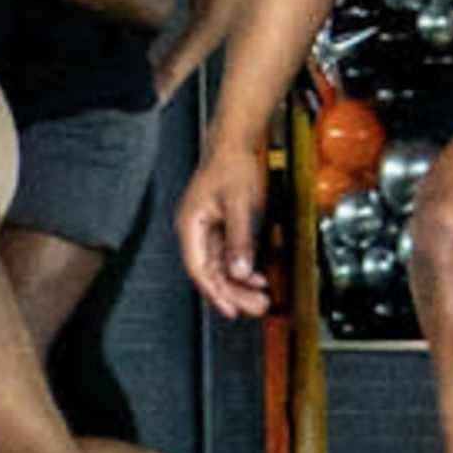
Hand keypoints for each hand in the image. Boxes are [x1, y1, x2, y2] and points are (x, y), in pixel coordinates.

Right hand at [178, 137, 268, 321]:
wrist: (236, 143)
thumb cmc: (231, 165)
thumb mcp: (238, 204)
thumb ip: (239, 239)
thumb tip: (240, 271)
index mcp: (191, 225)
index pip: (199, 268)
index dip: (214, 292)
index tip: (230, 309)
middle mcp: (195, 231)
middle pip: (212, 273)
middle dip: (233, 293)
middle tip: (256, 307)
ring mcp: (208, 231)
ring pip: (222, 267)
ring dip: (240, 284)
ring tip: (261, 299)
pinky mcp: (220, 229)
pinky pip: (229, 256)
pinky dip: (243, 269)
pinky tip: (258, 278)